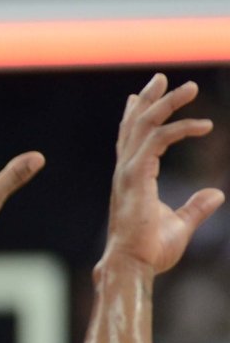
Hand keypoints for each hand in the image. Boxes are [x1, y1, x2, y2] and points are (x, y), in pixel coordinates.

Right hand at [102, 73, 222, 275]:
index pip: (129, 140)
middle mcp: (125, 172)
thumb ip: (196, 208)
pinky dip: (180, 128)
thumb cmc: (149, 251)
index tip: (138, 96)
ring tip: (189, 87)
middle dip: (149, 99)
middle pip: (133, 125)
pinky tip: (204, 126)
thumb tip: (217, 194)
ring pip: (143, 126)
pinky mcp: (136, 177)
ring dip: (167, 103)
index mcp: (130, 180)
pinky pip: (157, 140)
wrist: (133, 265)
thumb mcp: (180, 225)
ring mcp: (127, 173)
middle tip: (163, 77)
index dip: (134, 116)